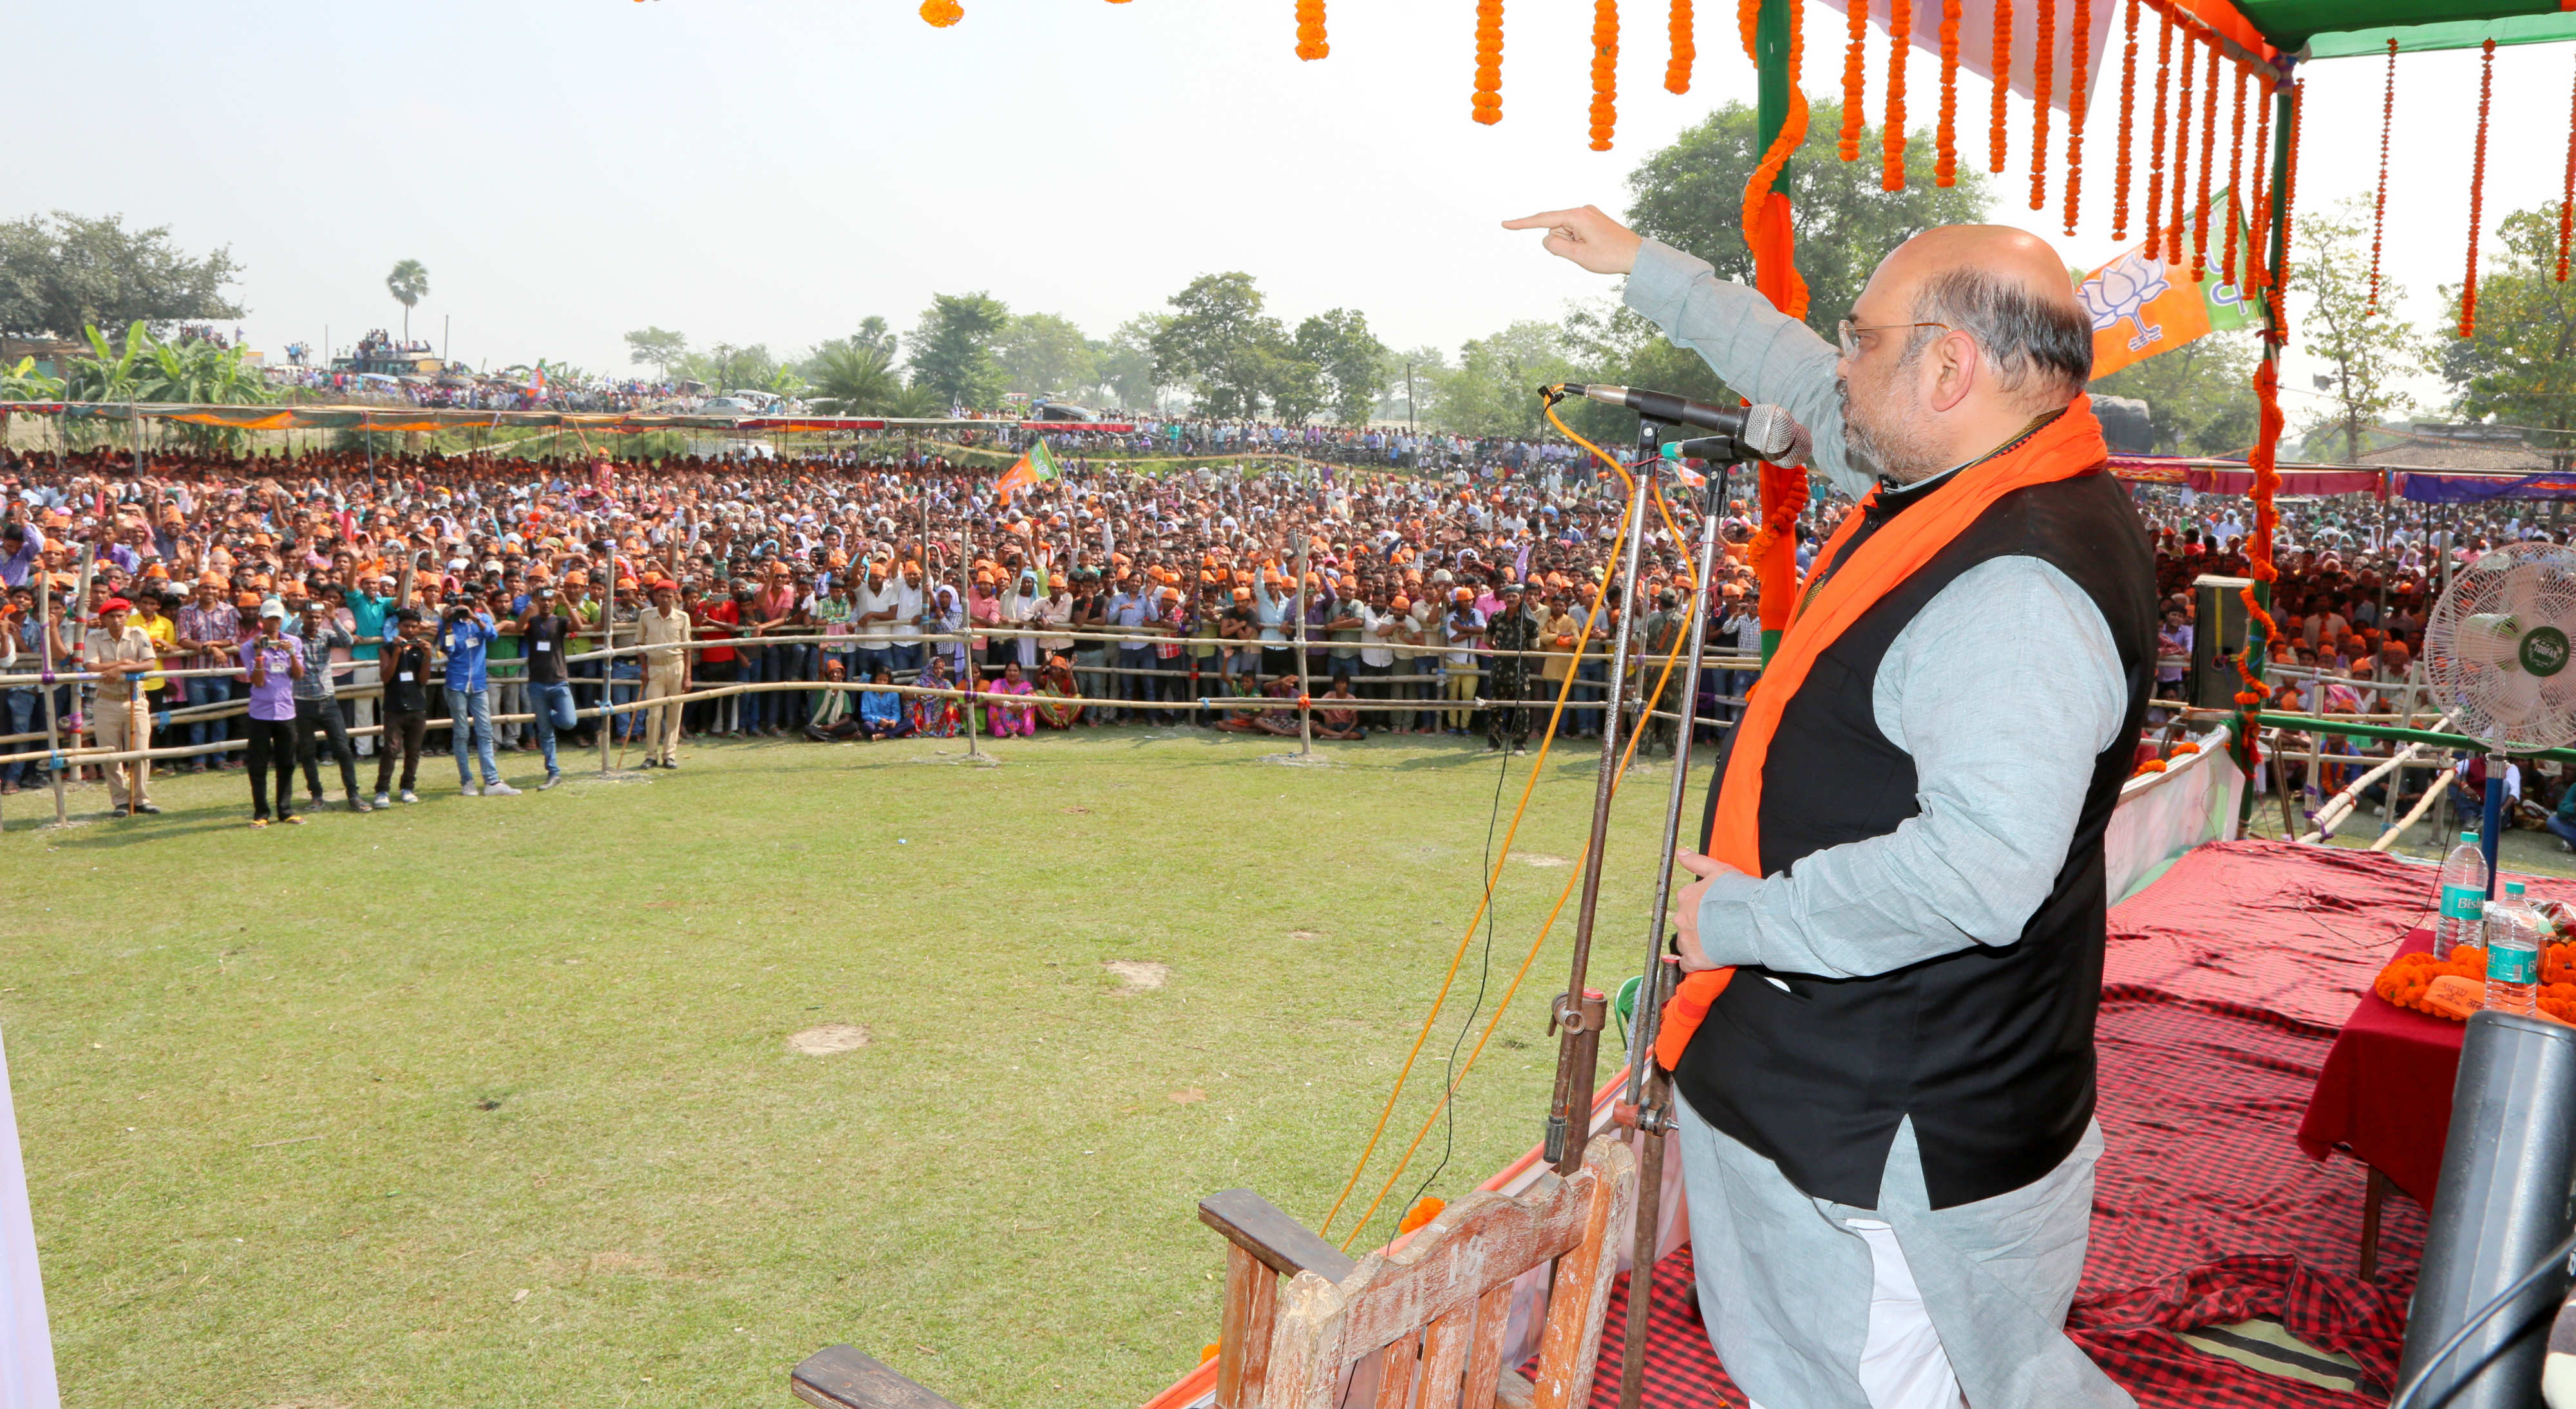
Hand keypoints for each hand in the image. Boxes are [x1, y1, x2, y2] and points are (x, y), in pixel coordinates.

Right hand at [1500, 205, 1642, 274]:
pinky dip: (1577, 242)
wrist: (1638, 256)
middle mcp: (1582, 210)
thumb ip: (1555, 247)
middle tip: (1584, 252)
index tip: (1504, 224)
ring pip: (1564, 232)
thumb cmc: (1611, 256)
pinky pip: (1574, 232)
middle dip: (1562, 243)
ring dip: (1571, 244)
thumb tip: (1546, 239)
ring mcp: (1588, 214)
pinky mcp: (1593, 220)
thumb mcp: (1579, 256)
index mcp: (1578, 216)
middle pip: (1555, 229)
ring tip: (1592, 250)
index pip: (1543, 220)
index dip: (1522, 224)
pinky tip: (1594, 247)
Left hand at [1668, 850, 1740, 972]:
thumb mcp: (1719, 870)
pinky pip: (1687, 964)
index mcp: (1686, 896)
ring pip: (1686, 942)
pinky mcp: (1693, 958)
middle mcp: (1681, 916)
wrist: (1752, 919)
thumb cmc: (1739, 893)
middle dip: (1698, 926)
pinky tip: (1707, 960)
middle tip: (1719, 928)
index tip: (1714, 912)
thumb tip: (1679, 852)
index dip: (1701, 908)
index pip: (1687, 903)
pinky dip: (1694, 963)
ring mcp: (1686, 939)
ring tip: (1717, 943)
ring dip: (1697, 944)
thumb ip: (1697, 862)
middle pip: (1685, 923)